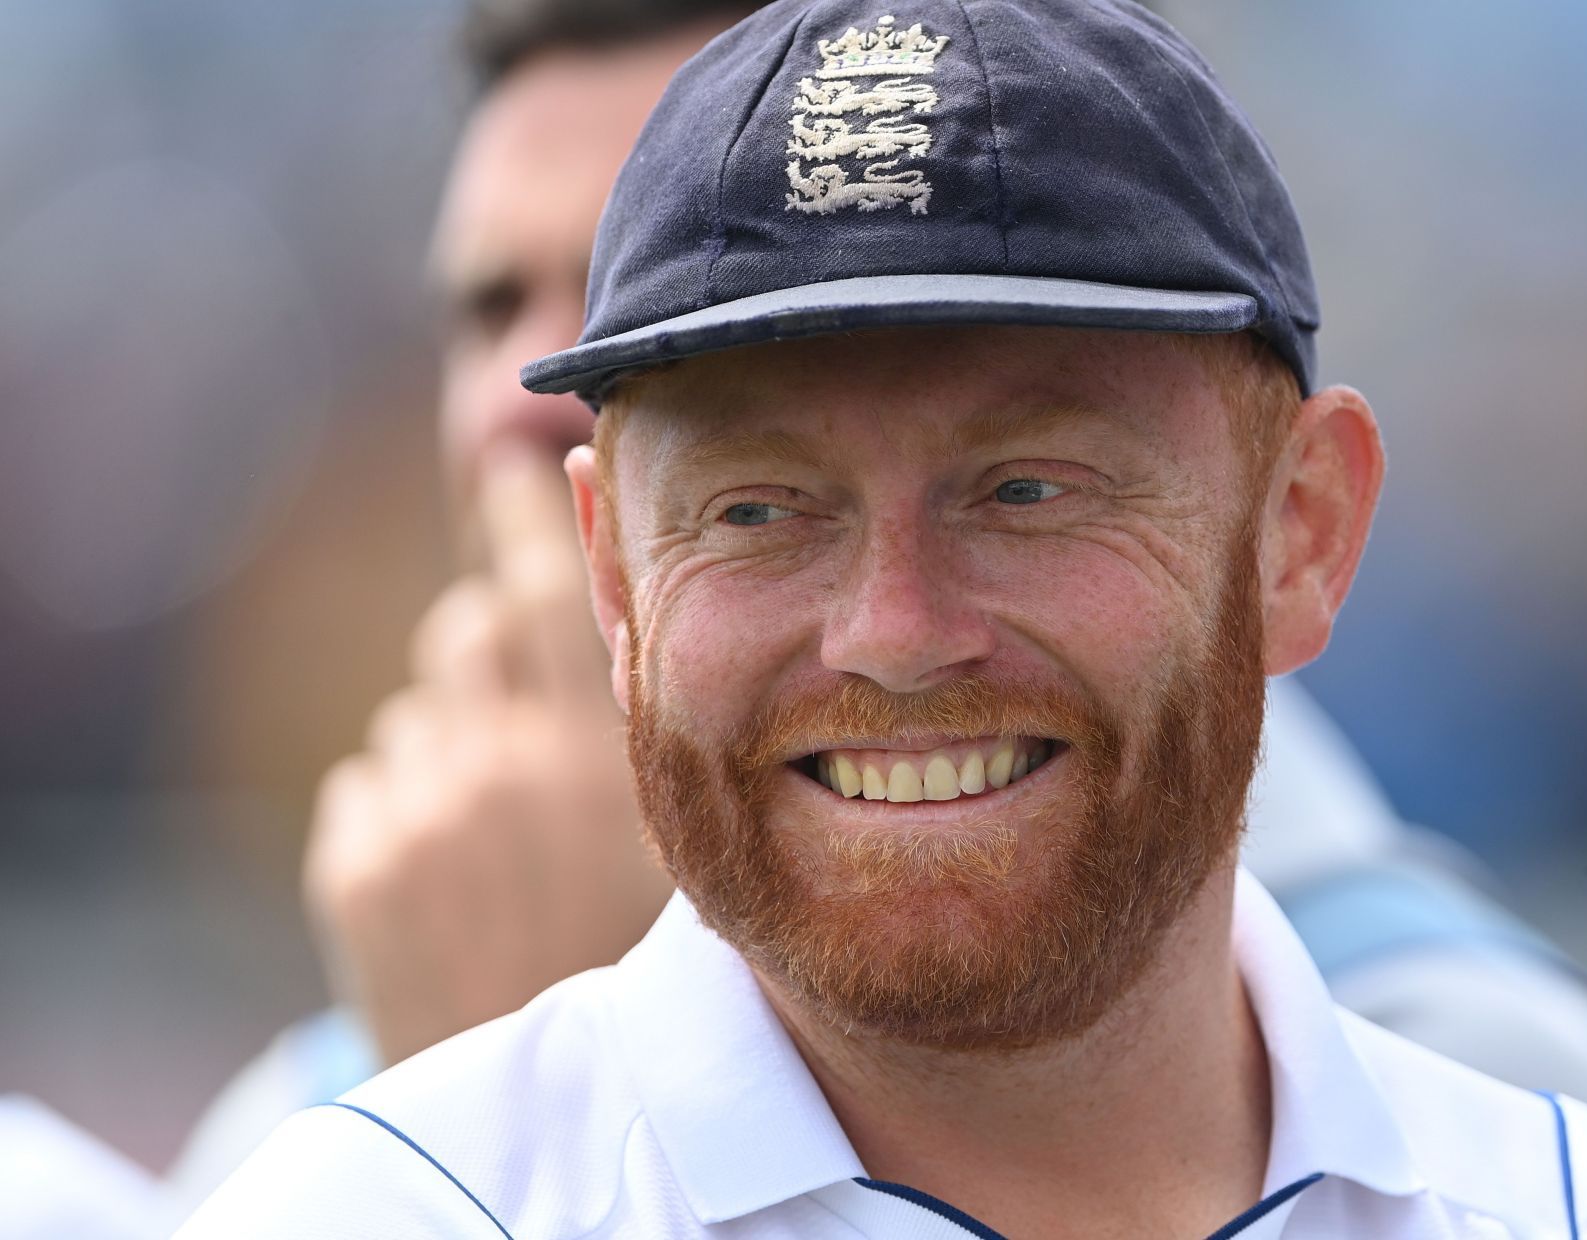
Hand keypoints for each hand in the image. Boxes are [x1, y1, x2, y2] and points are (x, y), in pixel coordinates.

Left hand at [303, 449, 672, 1065]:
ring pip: (419, 712)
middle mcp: (499, 767)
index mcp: (592, 749)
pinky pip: (371, 783)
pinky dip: (405, 807)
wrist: (554, 1087)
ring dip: (454, 740)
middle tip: (530, 723)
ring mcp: (418, 819)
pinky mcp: (357, 869)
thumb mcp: (687, 822)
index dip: (522, 505)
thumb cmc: (639, 944)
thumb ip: (654, 701)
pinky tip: (456, 875)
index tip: (516, 461)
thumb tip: (619, 562)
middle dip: (492, 653)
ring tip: (505, 830)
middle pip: (466, 629)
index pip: (541, 580)